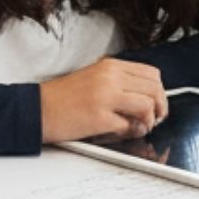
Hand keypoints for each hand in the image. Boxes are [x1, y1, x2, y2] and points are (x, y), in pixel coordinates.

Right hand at [39, 58, 167, 142]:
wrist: (38, 109)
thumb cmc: (62, 98)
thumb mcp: (94, 79)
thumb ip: (119, 83)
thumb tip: (146, 98)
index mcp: (110, 66)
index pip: (151, 74)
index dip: (159, 92)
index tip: (156, 104)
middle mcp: (110, 77)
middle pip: (155, 89)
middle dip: (160, 108)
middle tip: (153, 119)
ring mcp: (105, 96)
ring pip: (147, 106)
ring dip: (148, 121)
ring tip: (137, 127)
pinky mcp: (99, 117)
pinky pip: (129, 125)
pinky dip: (130, 132)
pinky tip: (120, 132)